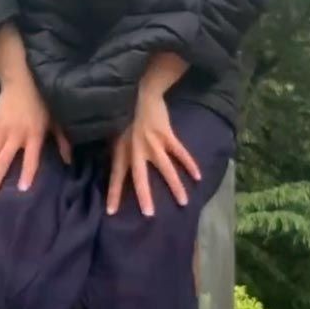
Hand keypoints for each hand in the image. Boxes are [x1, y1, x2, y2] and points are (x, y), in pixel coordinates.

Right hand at [0, 76, 71, 199]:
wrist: (22, 81)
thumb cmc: (42, 102)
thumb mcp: (56, 121)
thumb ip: (62, 142)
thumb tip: (69, 162)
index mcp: (34, 135)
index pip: (31, 158)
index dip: (27, 173)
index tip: (22, 189)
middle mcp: (15, 134)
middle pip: (3, 161)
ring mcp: (1, 130)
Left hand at [106, 89, 201, 216]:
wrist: (142, 94)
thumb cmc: (127, 116)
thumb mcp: (115, 134)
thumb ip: (116, 152)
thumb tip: (113, 170)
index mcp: (122, 150)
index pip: (116, 175)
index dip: (113, 193)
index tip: (111, 212)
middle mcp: (137, 149)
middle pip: (140, 176)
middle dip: (144, 196)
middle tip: (149, 214)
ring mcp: (153, 142)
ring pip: (166, 168)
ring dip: (175, 186)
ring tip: (184, 202)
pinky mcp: (167, 135)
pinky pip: (180, 152)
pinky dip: (190, 164)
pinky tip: (198, 176)